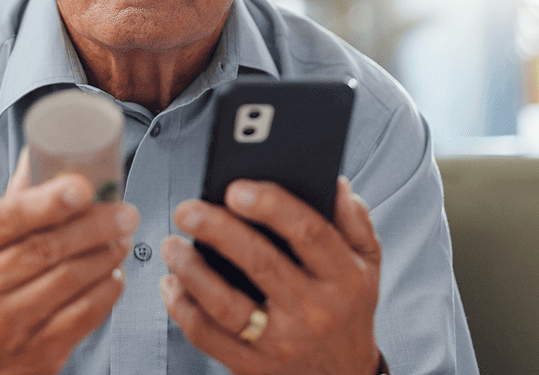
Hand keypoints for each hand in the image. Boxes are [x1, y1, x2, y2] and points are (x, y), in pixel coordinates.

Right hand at [0, 148, 139, 374]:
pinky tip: (114, 274)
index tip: (85, 186)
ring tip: (121, 238)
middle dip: (94, 226)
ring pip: (70, 281)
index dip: (49, 200)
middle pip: (46, 248)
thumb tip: (38, 151)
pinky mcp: (36, 354)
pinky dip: (107, 290)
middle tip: (125, 212)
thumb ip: (11, 204)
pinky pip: (84, 316)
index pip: (8, 218)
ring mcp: (5, 326)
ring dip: (105, 255)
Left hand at [159, 177, 380, 374]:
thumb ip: (352, 219)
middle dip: (218, 231)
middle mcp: (313, 311)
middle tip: (188, 210)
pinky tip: (172, 284)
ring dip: (192, 271)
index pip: (309, 233)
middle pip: (261, 263)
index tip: (236, 188)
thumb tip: (335, 183)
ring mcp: (281, 342)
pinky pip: (208, 337)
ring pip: (227, 305)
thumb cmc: (349, 306)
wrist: (344, 374)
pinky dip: (183, 309)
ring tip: (173, 245)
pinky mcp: (252, 365)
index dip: (272, 206)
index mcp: (343, 277)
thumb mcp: (367, 261)